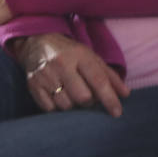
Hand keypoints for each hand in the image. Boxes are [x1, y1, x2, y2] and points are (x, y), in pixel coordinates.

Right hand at [15, 33, 129, 116]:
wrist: (37, 43)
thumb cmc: (70, 52)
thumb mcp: (92, 57)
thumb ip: (109, 76)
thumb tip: (125, 94)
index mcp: (80, 56)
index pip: (99, 81)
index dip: (110, 99)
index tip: (117, 113)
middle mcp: (62, 65)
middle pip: (83, 97)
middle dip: (90, 102)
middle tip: (89, 96)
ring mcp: (46, 76)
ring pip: (66, 106)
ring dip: (74, 106)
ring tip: (74, 95)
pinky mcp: (33, 86)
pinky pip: (50, 109)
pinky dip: (58, 108)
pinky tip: (60, 98)